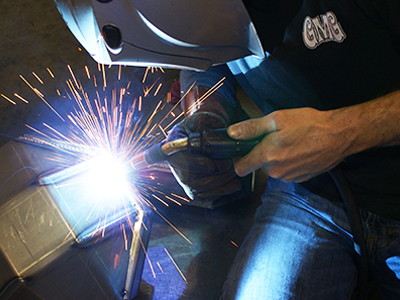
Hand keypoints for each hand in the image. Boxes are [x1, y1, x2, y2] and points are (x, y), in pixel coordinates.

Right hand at [167, 112, 241, 199]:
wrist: (209, 129)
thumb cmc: (205, 123)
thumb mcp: (204, 118)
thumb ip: (204, 125)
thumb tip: (208, 135)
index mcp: (174, 145)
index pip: (176, 160)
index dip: (194, 165)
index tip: (211, 165)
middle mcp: (176, 162)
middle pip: (187, 180)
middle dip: (211, 178)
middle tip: (228, 167)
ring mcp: (185, 175)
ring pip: (197, 191)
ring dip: (218, 186)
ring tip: (234, 175)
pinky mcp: (196, 185)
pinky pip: (206, 196)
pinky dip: (221, 192)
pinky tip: (235, 184)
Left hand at [227, 107, 349, 181]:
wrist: (339, 135)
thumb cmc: (309, 124)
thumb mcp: (277, 119)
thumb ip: (252, 128)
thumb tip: (232, 133)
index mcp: (267, 156)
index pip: (241, 167)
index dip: (238, 158)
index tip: (242, 150)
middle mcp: (276, 171)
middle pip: (259, 165)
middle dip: (263, 153)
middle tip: (276, 137)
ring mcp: (289, 177)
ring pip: (274, 168)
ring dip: (278, 157)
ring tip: (291, 142)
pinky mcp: (300, 178)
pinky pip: (287, 171)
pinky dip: (290, 162)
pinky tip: (300, 150)